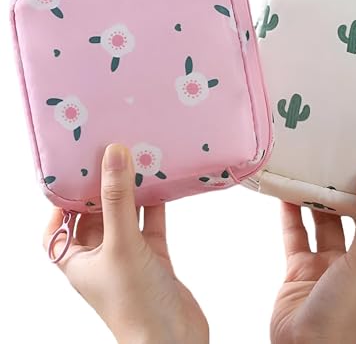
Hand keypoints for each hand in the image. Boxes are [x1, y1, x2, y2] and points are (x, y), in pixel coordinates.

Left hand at [43, 144, 208, 343]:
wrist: (174, 338)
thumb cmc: (135, 301)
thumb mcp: (121, 244)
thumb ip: (117, 199)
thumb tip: (113, 154)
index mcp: (79, 261)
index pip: (58, 230)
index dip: (62, 204)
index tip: (74, 175)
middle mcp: (101, 258)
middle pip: (96, 217)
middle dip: (102, 189)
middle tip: (109, 158)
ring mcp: (130, 258)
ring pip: (127, 218)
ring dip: (132, 194)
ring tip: (136, 164)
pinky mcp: (155, 258)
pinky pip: (151, 225)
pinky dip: (155, 206)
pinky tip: (161, 185)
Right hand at [271, 171, 355, 343]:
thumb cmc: (345, 314)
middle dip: (350, 195)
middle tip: (343, 165)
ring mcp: (327, 266)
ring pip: (324, 225)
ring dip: (318, 202)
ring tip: (313, 173)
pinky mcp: (301, 269)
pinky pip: (296, 235)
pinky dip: (291, 215)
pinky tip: (286, 195)